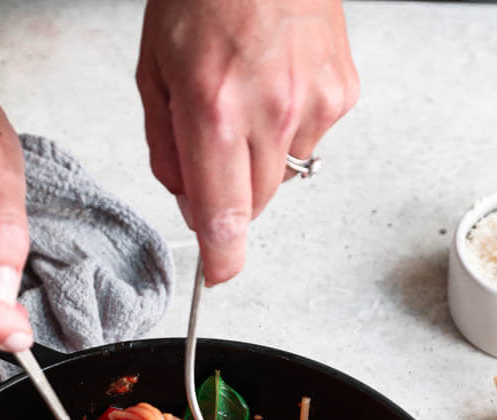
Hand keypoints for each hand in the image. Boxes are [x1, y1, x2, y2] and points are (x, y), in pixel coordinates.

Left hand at [136, 0, 358, 283]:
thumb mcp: (155, 68)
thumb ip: (166, 148)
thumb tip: (187, 200)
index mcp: (213, 108)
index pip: (223, 216)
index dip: (221, 258)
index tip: (219, 274)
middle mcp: (269, 111)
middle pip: (254, 206)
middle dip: (231, 196)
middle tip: (216, 147)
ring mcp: (313, 103)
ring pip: (284, 177)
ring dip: (261, 160)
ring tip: (248, 97)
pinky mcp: (342, 93)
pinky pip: (311, 140)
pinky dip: (290, 126)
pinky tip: (277, 82)